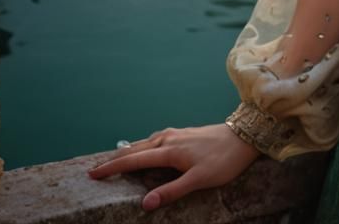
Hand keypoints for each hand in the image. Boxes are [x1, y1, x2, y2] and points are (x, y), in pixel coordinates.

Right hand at [85, 123, 260, 211]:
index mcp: (170, 150)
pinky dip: (143, 147)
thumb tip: (144, 204)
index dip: (112, 168)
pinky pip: (156, 140)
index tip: (92, 174)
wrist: (246, 135)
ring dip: (128, 152)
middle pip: (136, 150)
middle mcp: (169, 139)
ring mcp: (177, 134)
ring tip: (115, 161)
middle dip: (115, 160)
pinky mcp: (184, 133)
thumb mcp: (199, 180)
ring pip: (145, 143)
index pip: (134, 161)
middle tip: (94, 171)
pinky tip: (145, 150)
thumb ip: (171, 191)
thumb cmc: (224, 160)